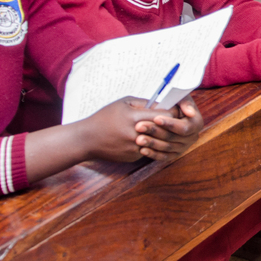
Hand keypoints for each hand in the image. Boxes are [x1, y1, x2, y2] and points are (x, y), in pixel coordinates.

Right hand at [78, 97, 193, 162]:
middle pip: (164, 130)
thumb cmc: (105, 117)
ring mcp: (135, 148)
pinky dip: (148, 144)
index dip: (171, 113)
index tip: (173, 110)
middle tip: (170, 120)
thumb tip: (163, 104)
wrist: (87, 139)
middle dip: (168, 125)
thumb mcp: (123, 103)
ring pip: (157, 142)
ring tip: (157, 129)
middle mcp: (136, 135)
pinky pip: (148, 149)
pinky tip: (142, 138)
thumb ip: (145, 103)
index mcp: (134, 118)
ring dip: (159, 136)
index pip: (165, 116)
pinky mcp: (133, 157)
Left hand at [133, 97, 202, 159]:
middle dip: (155, 132)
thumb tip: (190, 113)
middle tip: (139, 126)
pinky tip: (142, 149)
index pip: (184, 127)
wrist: (169, 113)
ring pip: (167, 147)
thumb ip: (185, 102)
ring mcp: (184, 147)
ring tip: (138, 138)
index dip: (170, 124)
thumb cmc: (174, 102)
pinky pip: (164, 157)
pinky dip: (153, 154)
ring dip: (152, 143)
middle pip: (173, 137)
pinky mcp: (174, 154)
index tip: (156, 119)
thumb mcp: (181, 97)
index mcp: (196, 123)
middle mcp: (192, 137)